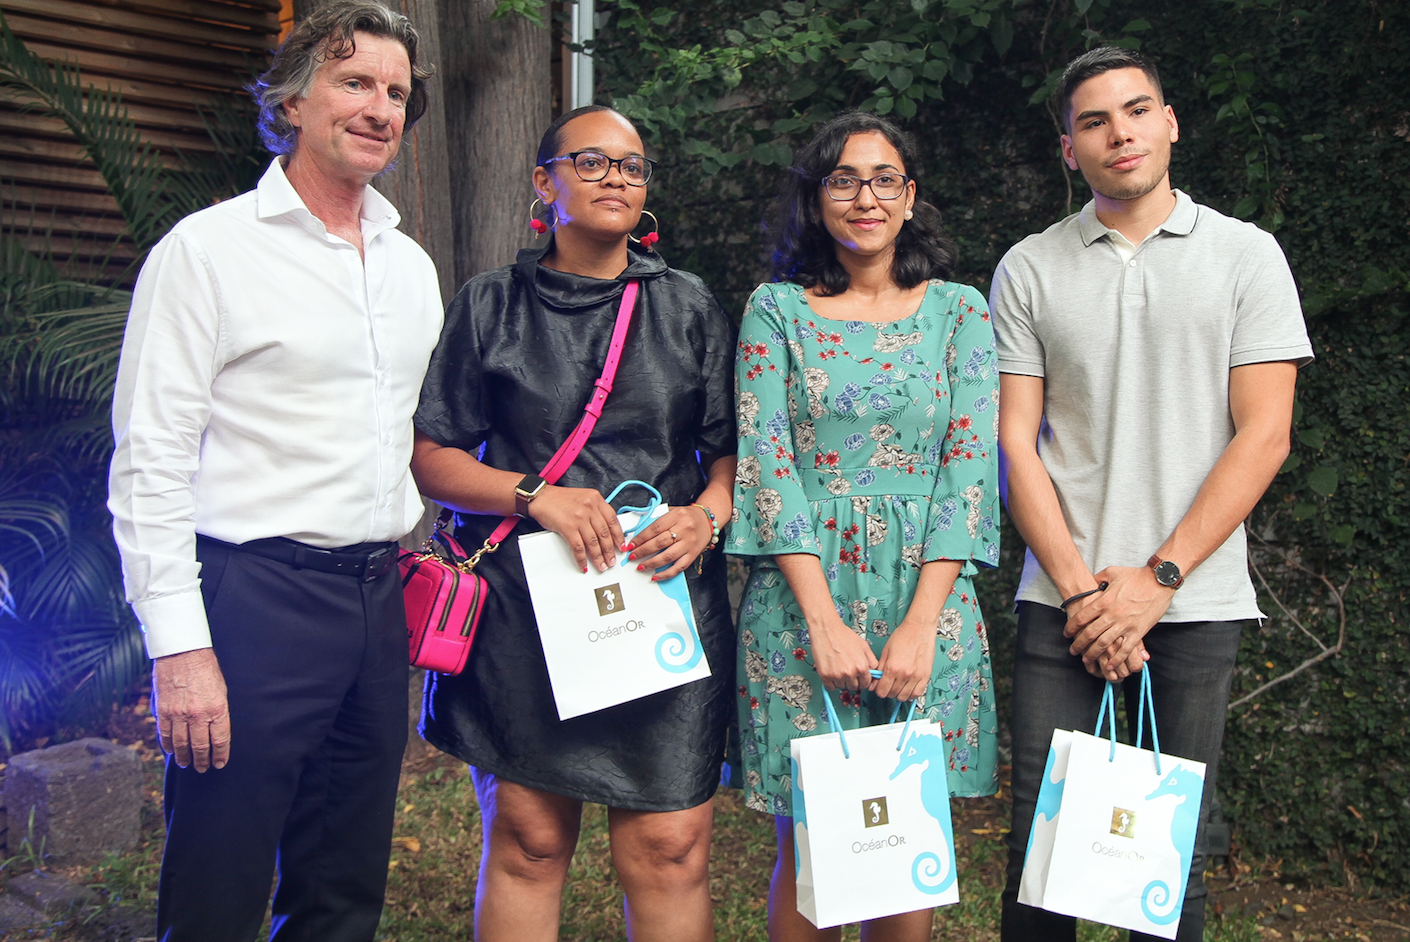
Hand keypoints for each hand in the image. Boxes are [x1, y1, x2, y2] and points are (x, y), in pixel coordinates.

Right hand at [152, 648, 230, 772]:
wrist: (182, 652)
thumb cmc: (206, 669)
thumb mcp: (221, 689)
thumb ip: (217, 711)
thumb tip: (214, 730)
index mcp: (217, 708)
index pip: (220, 740)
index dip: (220, 755)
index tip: (219, 763)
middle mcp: (198, 714)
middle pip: (200, 746)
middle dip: (202, 760)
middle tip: (202, 768)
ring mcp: (178, 714)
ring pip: (181, 743)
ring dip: (184, 757)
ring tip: (186, 764)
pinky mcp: (163, 710)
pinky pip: (164, 734)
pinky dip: (168, 745)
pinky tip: (172, 752)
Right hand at [527, 485, 625, 572]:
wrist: (540, 497)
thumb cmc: (560, 498)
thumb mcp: (583, 498)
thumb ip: (595, 509)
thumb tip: (605, 529)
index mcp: (596, 499)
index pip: (613, 520)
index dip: (618, 536)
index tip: (621, 546)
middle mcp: (590, 507)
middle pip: (604, 533)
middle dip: (609, 550)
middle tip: (612, 561)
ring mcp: (579, 517)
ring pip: (593, 542)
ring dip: (598, 557)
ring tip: (601, 565)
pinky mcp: (568, 527)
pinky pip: (578, 547)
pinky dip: (581, 558)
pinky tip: (583, 564)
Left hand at [626, 504, 711, 580]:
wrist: (707, 520)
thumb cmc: (686, 516)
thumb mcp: (672, 511)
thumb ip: (657, 520)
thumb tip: (638, 534)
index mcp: (677, 516)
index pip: (655, 528)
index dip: (640, 538)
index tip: (630, 545)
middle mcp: (684, 529)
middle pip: (660, 543)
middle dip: (643, 551)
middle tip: (632, 556)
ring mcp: (689, 543)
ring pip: (668, 556)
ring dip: (652, 563)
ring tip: (641, 567)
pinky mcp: (693, 554)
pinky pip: (679, 567)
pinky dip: (666, 573)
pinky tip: (656, 576)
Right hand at [810, 619, 878, 692]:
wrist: (826, 629)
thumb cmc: (843, 635)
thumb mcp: (863, 646)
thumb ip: (871, 660)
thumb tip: (874, 671)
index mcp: (861, 667)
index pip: (866, 684)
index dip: (862, 680)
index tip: (858, 677)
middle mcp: (850, 673)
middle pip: (854, 687)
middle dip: (852, 680)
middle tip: (847, 670)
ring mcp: (837, 675)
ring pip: (842, 687)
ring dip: (841, 681)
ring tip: (839, 668)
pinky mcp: (825, 676)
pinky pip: (830, 687)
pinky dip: (831, 683)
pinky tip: (832, 672)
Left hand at [873, 620, 936, 700]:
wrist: (919, 628)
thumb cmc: (903, 636)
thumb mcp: (886, 651)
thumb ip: (880, 669)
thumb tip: (874, 682)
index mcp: (893, 667)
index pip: (882, 691)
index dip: (878, 690)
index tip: (879, 687)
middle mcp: (905, 674)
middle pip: (892, 694)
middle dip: (887, 691)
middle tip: (888, 684)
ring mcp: (917, 676)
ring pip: (904, 697)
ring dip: (899, 694)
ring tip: (897, 686)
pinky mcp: (926, 676)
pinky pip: (917, 693)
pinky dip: (911, 694)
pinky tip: (907, 688)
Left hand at [1065, 565, 1173, 675]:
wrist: (1159, 581)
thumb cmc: (1136, 576)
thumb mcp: (1112, 573)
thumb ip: (1098, 578)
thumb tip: (1090, 581)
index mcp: (1103, 601)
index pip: (1081, 618)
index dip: (1071, 628)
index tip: (1067, 634)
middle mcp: (1111, 615)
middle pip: (1089, 634)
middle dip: (1079, 644)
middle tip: (1073, 651)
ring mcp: (1125, 624)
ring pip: (1104, 644)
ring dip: (1093, 654)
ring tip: (1086, 660)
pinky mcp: (1138, 631)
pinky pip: (1125, 649)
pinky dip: (1116, 659)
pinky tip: (1110, 666)